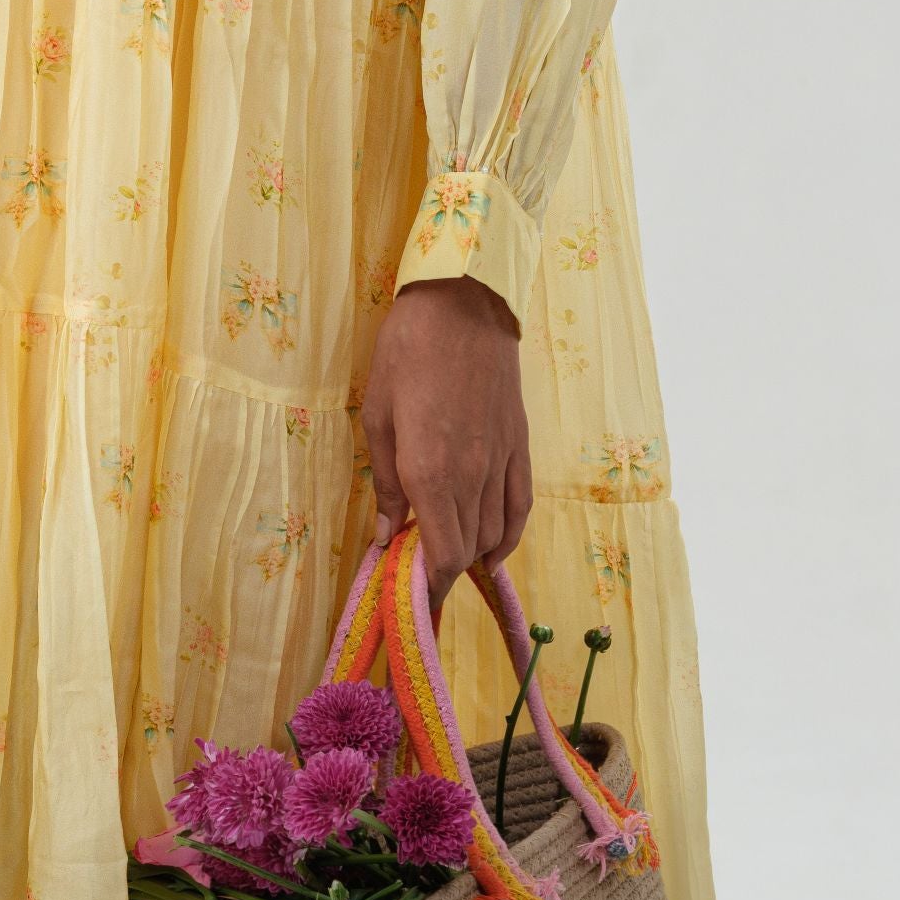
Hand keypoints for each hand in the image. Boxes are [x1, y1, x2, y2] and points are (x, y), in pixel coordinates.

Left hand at [361, 276, 529, 597]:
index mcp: (430, 473)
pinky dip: (509, 535)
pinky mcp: (521, 446)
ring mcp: (502, 463)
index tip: (410, 595)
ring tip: (446, 558)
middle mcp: (473, 477)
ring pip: (495, 534)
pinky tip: (493, 547)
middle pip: (468, 551)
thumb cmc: (407, 353)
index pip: (442, 556)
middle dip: (444, 573)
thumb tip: (385, 534)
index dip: (429, 585)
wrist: (463, 305)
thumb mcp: (377, 416)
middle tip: (418, 575)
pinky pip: (521, 507)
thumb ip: (383, 483)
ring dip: (472, 556)